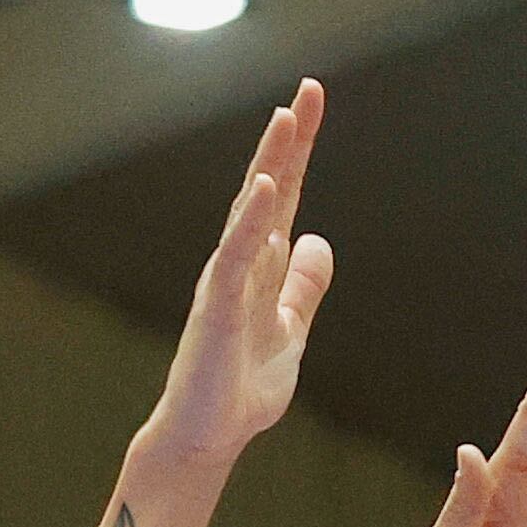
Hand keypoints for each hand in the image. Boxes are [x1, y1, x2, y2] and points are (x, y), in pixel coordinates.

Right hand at [146, 80, 335, 460]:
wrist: (208, 436)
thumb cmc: (240, 387)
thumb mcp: (291, 330)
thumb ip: (303, 286)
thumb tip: (319, 241)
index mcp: (260, 265)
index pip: (287, 197)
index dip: (301, 151)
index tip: (313, 102)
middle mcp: (240, 262)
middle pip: (270, 189)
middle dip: (289, 141)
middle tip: (309, 89)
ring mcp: (225, 281)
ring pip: (250, 212)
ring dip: (270, 164)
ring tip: (286, 120)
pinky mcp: (216, 308)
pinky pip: (235, 256)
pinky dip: (251, 221)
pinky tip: (267, 189)